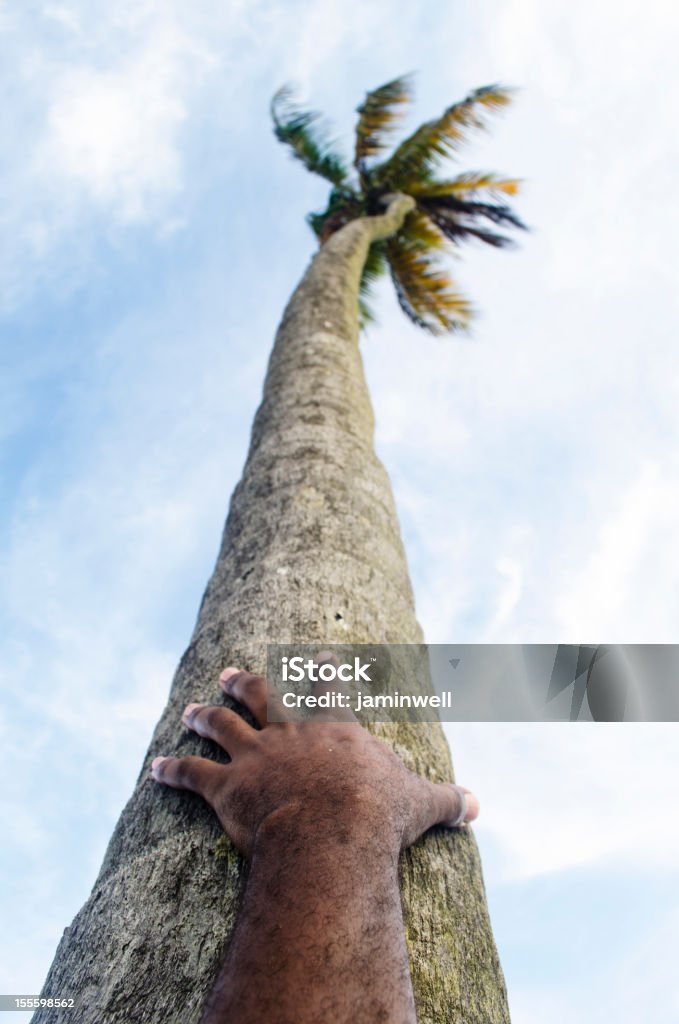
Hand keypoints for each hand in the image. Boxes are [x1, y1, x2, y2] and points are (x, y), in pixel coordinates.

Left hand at [151, 667, 477, 857]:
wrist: (331, 831)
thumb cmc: (377, 815)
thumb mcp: (420, 803)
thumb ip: (448, 799)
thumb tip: (481, 806)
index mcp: (332, 729)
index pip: (326, 690)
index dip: (321, 672)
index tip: (315, 656)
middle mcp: (289, 733)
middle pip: (262, 696)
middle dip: (243, 683)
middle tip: (227, 673)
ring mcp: (255, 756)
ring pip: (222, 726)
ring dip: (202, 717)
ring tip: (188, 711)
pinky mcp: (225, 787)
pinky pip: (191, 775)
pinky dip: (170, 771)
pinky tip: (153, 769)